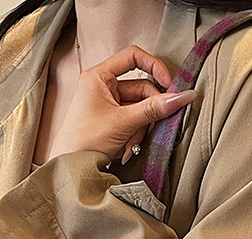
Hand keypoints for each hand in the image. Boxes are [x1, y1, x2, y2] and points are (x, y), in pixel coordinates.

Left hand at [49, 45, 196, 161]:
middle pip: (141, 89)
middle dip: (149, 111)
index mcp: (99, 76)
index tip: (169, 85)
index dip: (154, 67)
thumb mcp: (123, 123)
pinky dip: (135, 135)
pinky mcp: (112, 121)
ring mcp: (108, 104)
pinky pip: (134, 122)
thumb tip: (181, 97)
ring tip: (131, 143)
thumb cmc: (84, 141)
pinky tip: (127, 148)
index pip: (133, 57)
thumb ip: (154, 109)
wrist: (69, 168)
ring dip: (141, 127)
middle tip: (155, 124)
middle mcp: (103, 87)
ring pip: (140, 108)